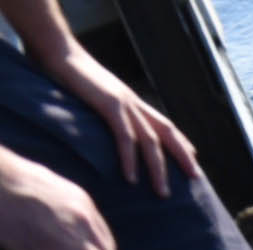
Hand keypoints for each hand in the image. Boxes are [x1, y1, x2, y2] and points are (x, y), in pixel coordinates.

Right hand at [44, 37, 195, 192]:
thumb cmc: (71, 78)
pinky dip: (129, 158)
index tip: (193, 161)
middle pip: (167, 133)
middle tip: (195, 179)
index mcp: (132, 102)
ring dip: (158, 169)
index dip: (180, 143)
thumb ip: (108, 114)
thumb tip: (109, 132)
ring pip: (150, 140)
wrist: (57, 52)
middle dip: (182, 156)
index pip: (164, 125)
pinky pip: (124, 136)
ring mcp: (123, 103)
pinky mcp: (109, 104)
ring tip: (162, 193)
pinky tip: (131, 178)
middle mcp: (133, 103)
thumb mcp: (96, 98)